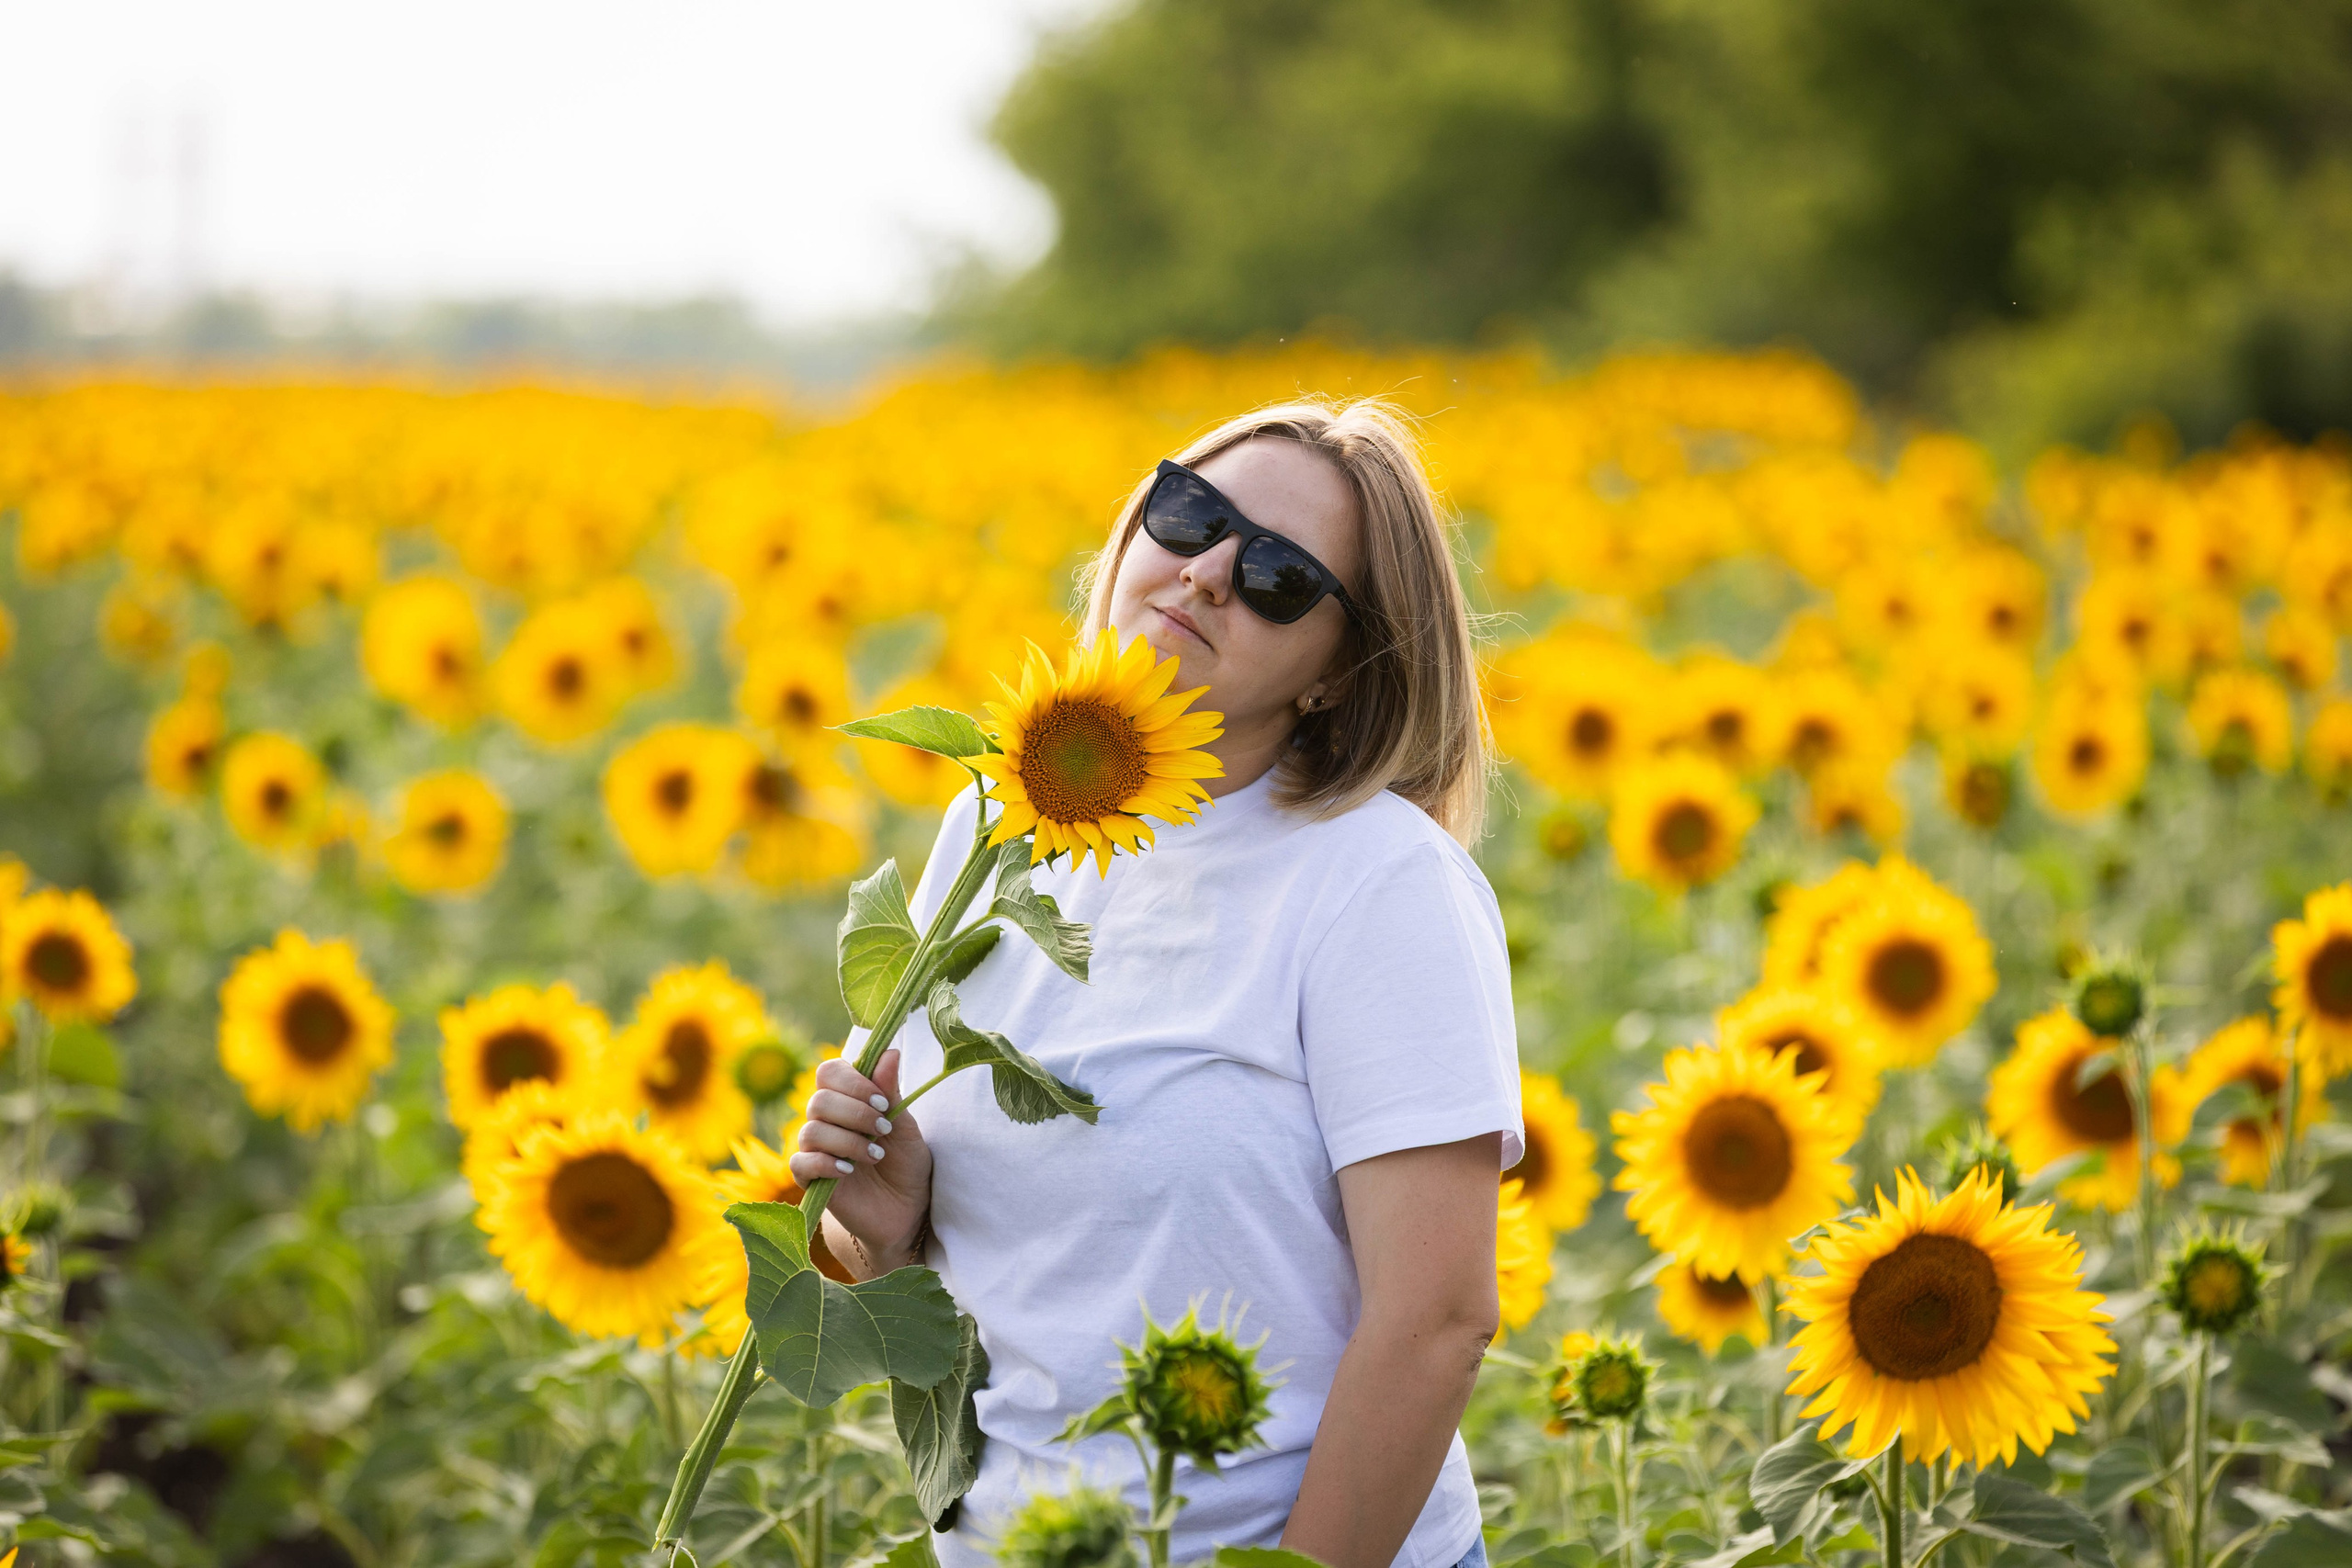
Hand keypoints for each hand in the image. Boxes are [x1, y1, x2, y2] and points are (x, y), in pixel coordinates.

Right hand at [790, 1048, 932, 1276]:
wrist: (908, 1212)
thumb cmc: (907, 1164)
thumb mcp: (906, 1126)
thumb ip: (891, 1092)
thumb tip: (889, 1052)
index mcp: (847, 1100)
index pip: (829, 1072)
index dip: (853, 1082)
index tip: (882, 1101)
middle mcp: (826, 1120)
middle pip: (819, 1100)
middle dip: (855, 1113)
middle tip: (884, 1129)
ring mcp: (816, 1149)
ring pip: (811, 1130)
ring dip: (848, 1141)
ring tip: (876, 1156)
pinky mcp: (809, 1179)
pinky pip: (800, 1162)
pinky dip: (826, 1163)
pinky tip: (849, 1171)